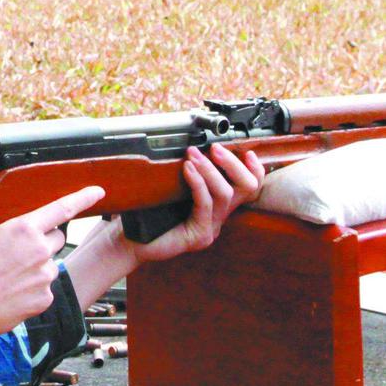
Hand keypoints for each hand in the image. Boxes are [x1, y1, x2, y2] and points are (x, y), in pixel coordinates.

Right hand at [0, 184, 105, 356]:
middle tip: (19, 254)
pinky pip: (44, 288)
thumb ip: (6, 233)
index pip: (62, 208)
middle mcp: (40, 249)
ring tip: (9, 278)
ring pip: (49, 265)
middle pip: (56, 238)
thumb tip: (11, 236)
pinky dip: (32, 289)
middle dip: (43, 242)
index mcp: (23, 227)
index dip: (83, 198)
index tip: (98, 191)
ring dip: (36, 268)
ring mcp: (45, 275)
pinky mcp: (46, 297)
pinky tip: (12, 294)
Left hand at [131, 144, 266, 263]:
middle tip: (215, 148)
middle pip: (246, 188)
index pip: (249, 188)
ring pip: (225, 194)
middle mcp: (218, 218)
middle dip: (233, 164)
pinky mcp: (199, 235)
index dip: (255, 170)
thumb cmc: (149, 212)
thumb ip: (190, 174)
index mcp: (217, 207)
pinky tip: (187, 169)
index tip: (249, 152)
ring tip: (194, 155)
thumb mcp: (174, 188)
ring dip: (210, 169)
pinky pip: (205, 204)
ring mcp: (210, 229)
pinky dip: (198, 183)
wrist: (131, 241)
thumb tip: (195, 144)